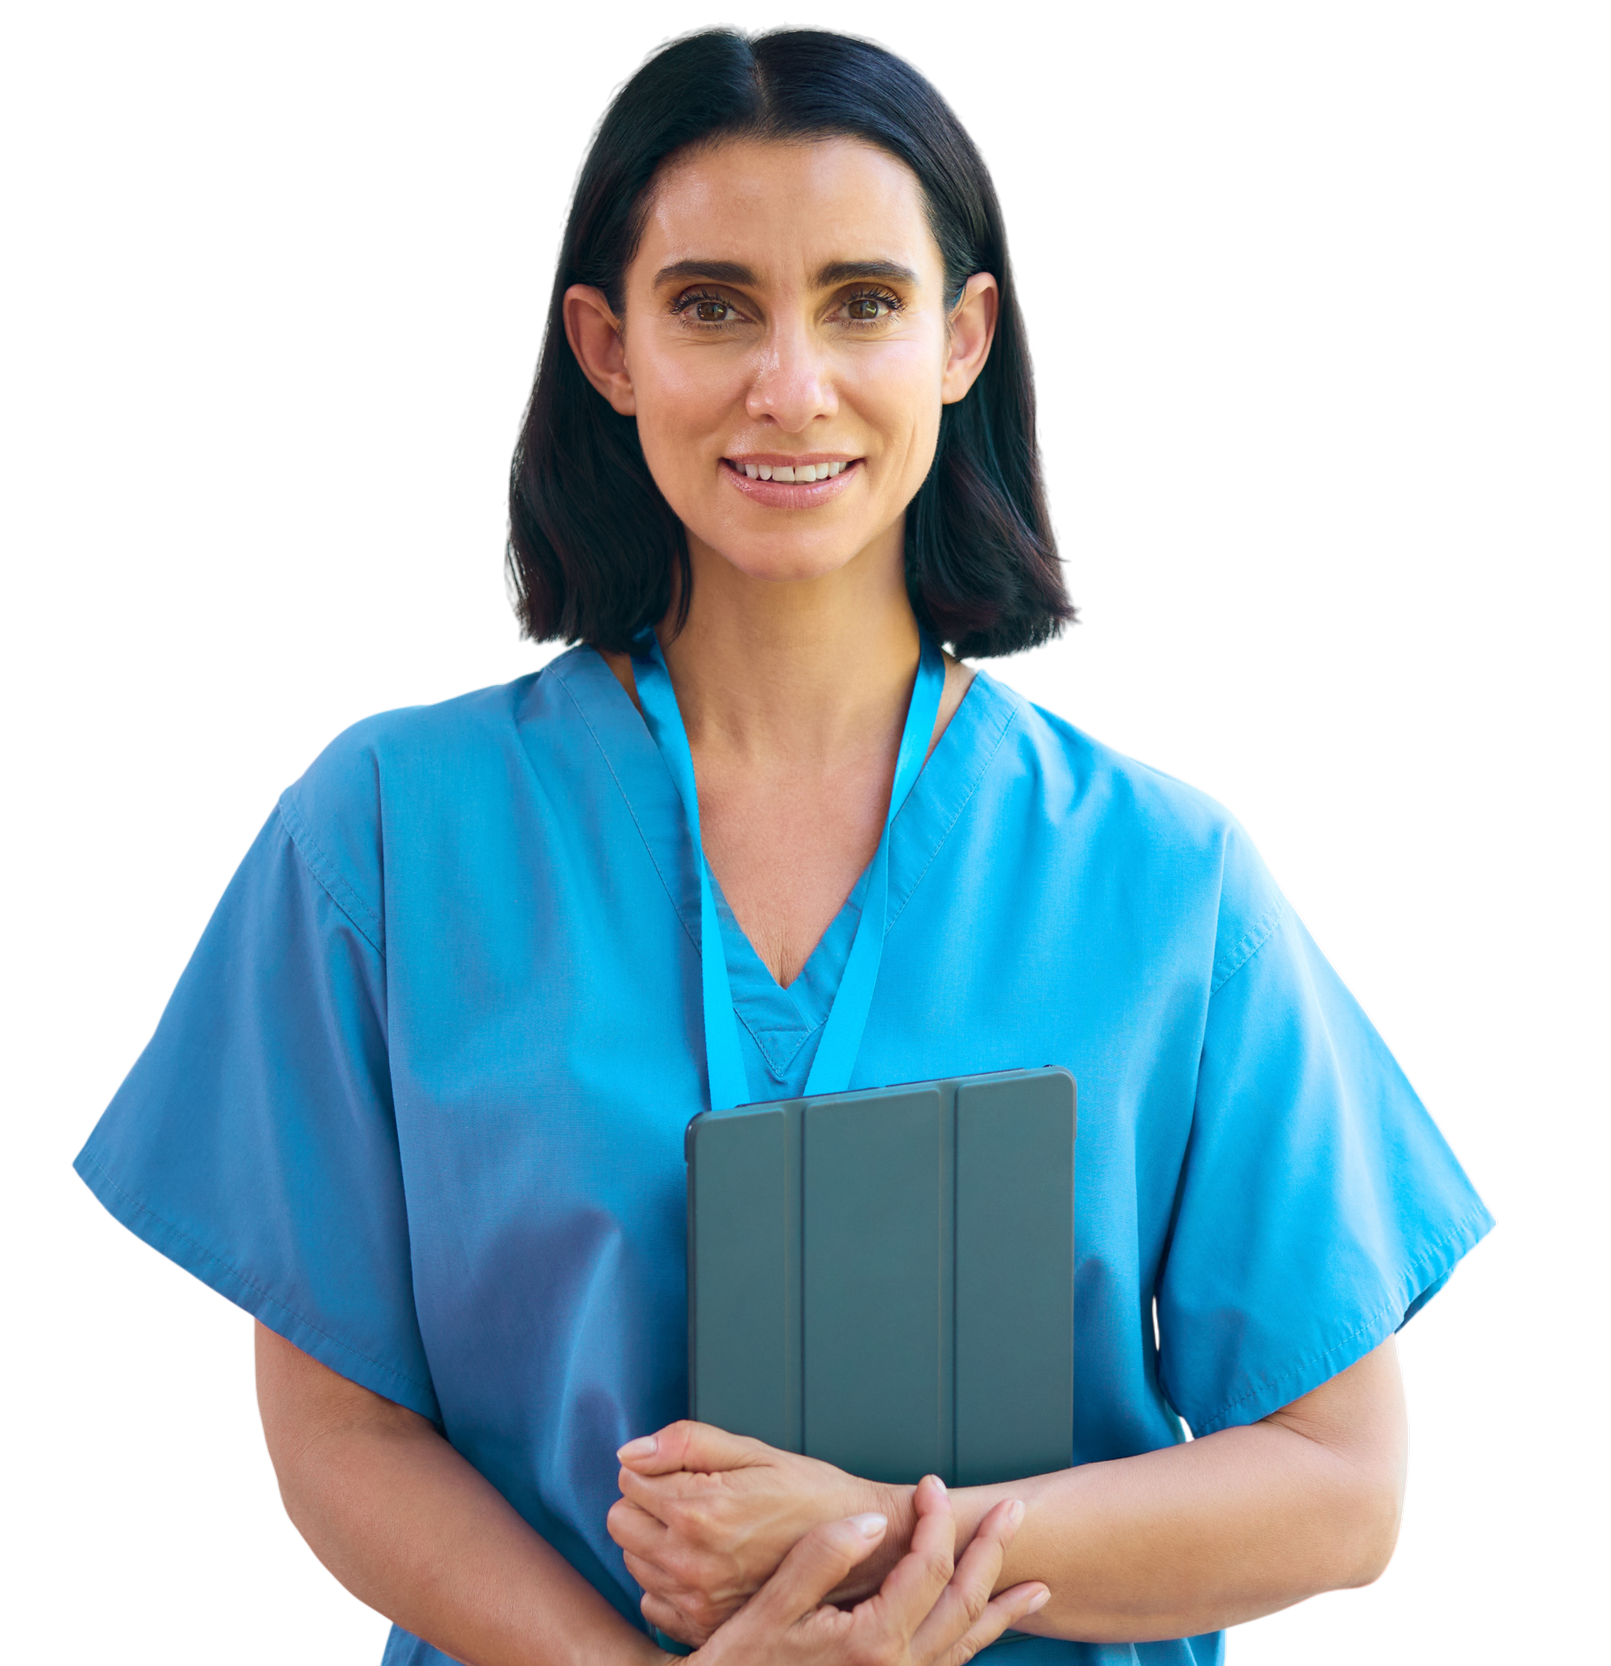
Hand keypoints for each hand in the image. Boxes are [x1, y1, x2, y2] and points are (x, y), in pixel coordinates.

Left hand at [609, 1421, 896, 1645]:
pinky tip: (703, 1564)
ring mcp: (697, 1600)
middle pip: (621, 1520)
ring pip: (633, 1560)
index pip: (629, 1478)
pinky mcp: (703, 1625)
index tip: (685, 1469)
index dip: (654, 1466)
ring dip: (656, 1541)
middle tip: (692, 1496)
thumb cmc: (811, 1495)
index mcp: (702, 1510)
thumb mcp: (754, 1450)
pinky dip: (668, 1580)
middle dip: (648, 1502)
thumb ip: (685, 1442)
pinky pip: (651, 1598)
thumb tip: (631, 1450)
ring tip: (705, 1530)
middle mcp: (693, 1561)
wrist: (858, 1550)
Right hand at [679, 1473, 1047, 1664]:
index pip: (927, 1568)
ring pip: (966, 1644)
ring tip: (1036, 1587)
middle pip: (962, 1603)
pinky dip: (976, 1644)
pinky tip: (985, 1631)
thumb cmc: (741, 1663)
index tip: (930, 1484)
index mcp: (872, 1641)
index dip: (935, 1520)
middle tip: (1014, 1513)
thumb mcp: (773, 1603)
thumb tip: (870, 1520)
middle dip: (991, 1553)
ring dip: (1000, 1609)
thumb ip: (823, 1557)